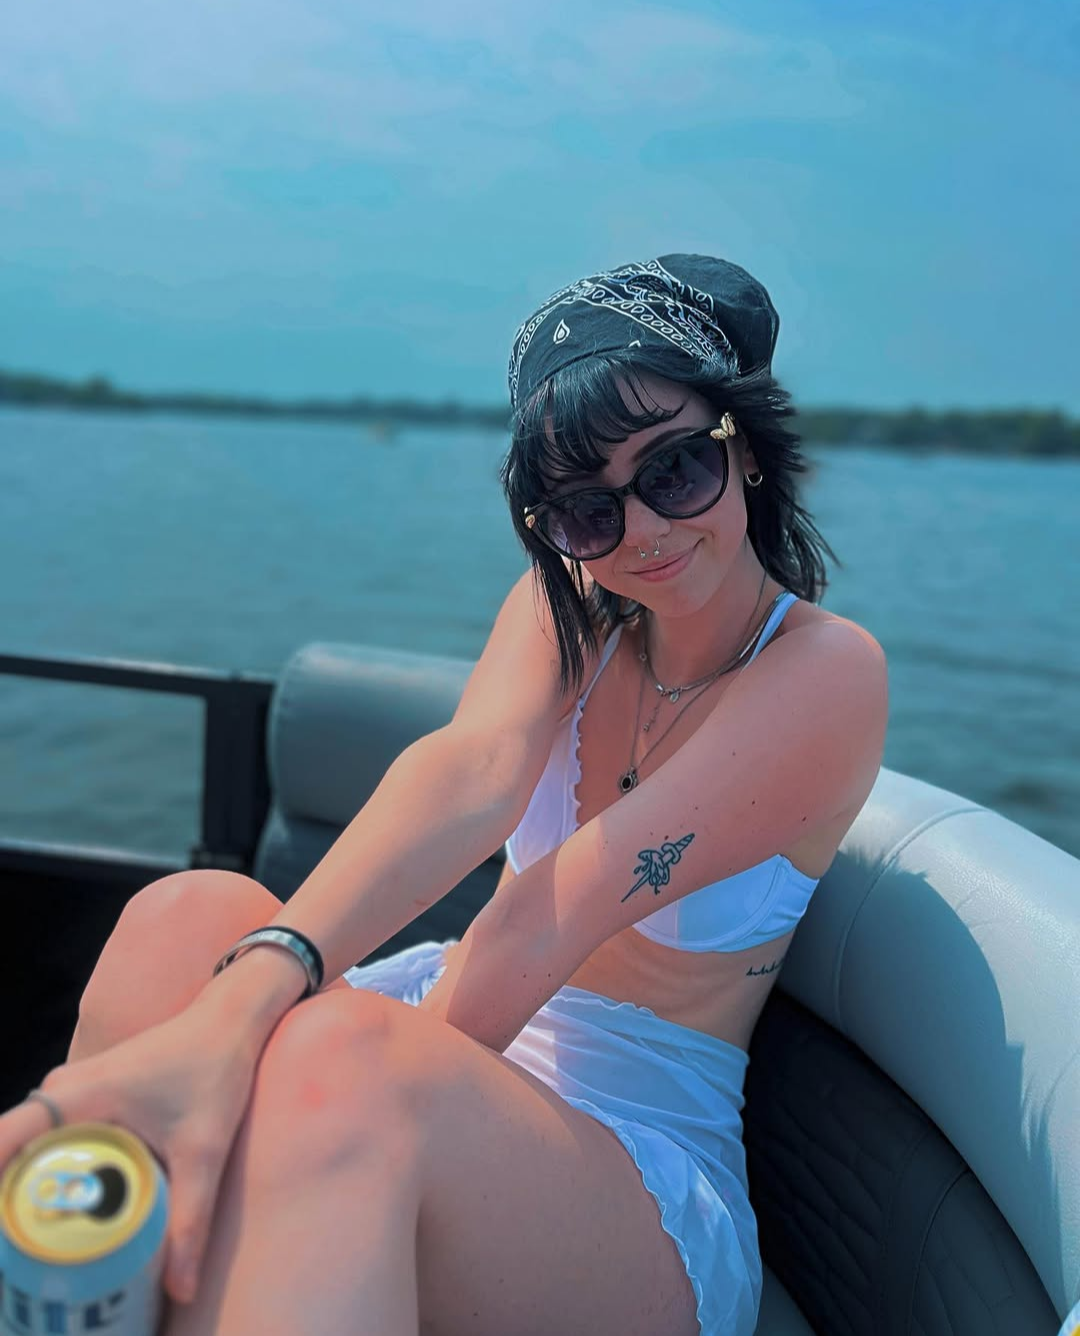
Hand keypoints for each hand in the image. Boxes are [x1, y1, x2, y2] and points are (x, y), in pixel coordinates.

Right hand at [0, 998, 261, 1306]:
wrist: (230, 1019)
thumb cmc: (216, 1071)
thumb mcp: (204, 1151)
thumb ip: (190, 1222)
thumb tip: (183, 1291)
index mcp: (78, 1096)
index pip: (3, 1142)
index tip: (6, 1237)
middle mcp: (63, 1088)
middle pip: (13, 1155)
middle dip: (16, 1208)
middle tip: (32, 1258)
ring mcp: (72, 1089)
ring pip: (33, 1149)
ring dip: (34, 1192)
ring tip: (49, 1246)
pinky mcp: (86, 1094)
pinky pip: (53, 1138)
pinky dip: (56, 1173)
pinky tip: (73, 1213)